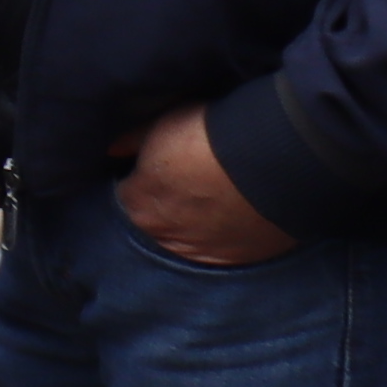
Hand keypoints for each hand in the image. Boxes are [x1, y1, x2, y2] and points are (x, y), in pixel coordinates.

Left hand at [107, 104, 294, 268]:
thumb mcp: (162, 126)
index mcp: (139, 207)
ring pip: (186, 244)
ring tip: (212, 204)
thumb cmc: (210, 137)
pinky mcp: (240, 260)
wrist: (273, 155)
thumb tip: (113, 151)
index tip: (154, 173)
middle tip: (185, 190)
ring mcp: (204, 254)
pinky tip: (233, 219)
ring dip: (192, 229)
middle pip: (153, 227)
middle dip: (162, 211)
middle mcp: (164, 238)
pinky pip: (222, 252)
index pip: (125, 198)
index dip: (138, 183)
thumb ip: (132, 142)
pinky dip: (224, 238)